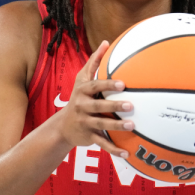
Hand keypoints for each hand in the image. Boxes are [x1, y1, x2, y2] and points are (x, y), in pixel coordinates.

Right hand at [55, 40, 134, 157]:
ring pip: (101, 125)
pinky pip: (102, 143)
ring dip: (116, 126)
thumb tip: (106, 41)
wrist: (62, 127)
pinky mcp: (88, 137)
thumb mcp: (82, 79)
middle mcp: (82, 107)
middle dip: (113, 105)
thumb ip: (94, 61)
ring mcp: (85, 123)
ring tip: (132, 126)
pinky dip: (114, 149)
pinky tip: (128, 153)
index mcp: (83, 92)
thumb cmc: (78, 97)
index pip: (95, 86)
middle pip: (98, 106)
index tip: (122, 83)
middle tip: (130, 104)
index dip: (107, 84)